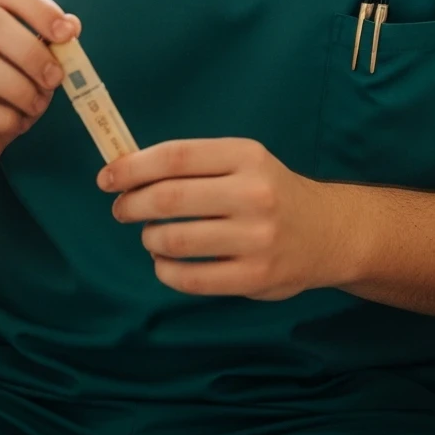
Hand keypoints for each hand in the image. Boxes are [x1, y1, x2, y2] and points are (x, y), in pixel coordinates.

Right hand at [0, 0, 78, 178]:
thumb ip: (47, 45)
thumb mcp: (29, 68)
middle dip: (30, 51)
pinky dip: (1, 117)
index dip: (40, 7)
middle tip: (55, 78)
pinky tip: (15, 123)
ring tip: (36, 106)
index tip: (68, 34)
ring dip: (18, 87)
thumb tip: (72, 26)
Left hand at [97, 137, 345, 300]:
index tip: (107, 178)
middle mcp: (253, 194)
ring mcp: (255, 238)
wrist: (327, 231)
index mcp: (246, 156)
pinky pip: (191, 278)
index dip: (133, 167)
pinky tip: (165, 262)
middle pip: (170, 198)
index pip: (176, 157)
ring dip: (150, 238)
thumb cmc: (271, 190)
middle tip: (121, 210)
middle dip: (133, 204)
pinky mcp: (254, 277)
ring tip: (151, 235)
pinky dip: (166, 270)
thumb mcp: (244, 161)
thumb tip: (128, 169)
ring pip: (176, 240)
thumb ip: (195, 164)